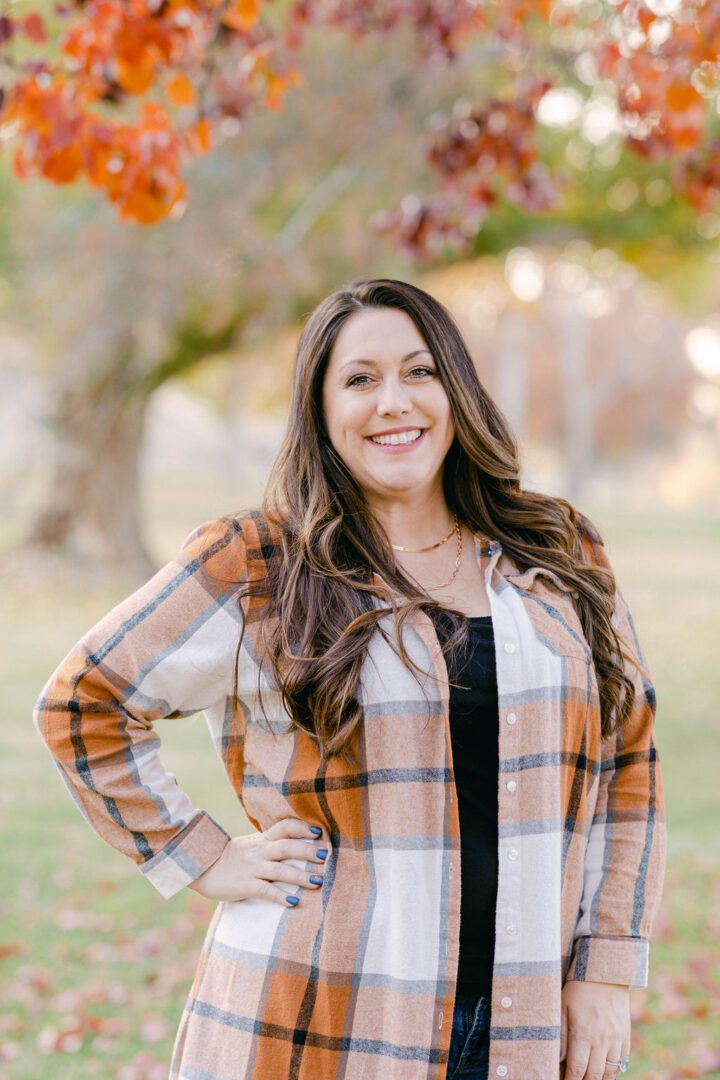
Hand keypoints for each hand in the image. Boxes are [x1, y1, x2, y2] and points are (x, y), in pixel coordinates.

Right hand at [187, 816, 331, 904]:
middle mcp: (259, 851)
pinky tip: (294, 902)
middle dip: (307, 851)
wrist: (201, 868)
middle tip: (326, 856)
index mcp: (261, 840)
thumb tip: (293, 844)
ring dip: (301, 876)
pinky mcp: (244, 885)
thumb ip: (269, 844)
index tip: (319, 832)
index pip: (284, 827)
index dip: (302, 828)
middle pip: (286, 846)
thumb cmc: (230, 859)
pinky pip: (265, 890)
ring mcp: (252, 868)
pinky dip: (280, 896)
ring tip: (318, 882)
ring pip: (280, 869)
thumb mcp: (250, 845)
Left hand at [560, 981, 630, 1078]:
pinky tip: (604, 1072)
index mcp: (583, 1032)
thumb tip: (559, 1059)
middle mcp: (602, 1039)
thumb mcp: (562, 1005)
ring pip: (609, 1072)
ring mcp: (616, 1039)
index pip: (577, 1069)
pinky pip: (622, 1062)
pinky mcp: (625, 1036)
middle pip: (594, 1075)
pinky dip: (614, 1071)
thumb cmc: (579, 988)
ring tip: (589, 1079)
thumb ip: (561, 1034)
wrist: (606, 973)